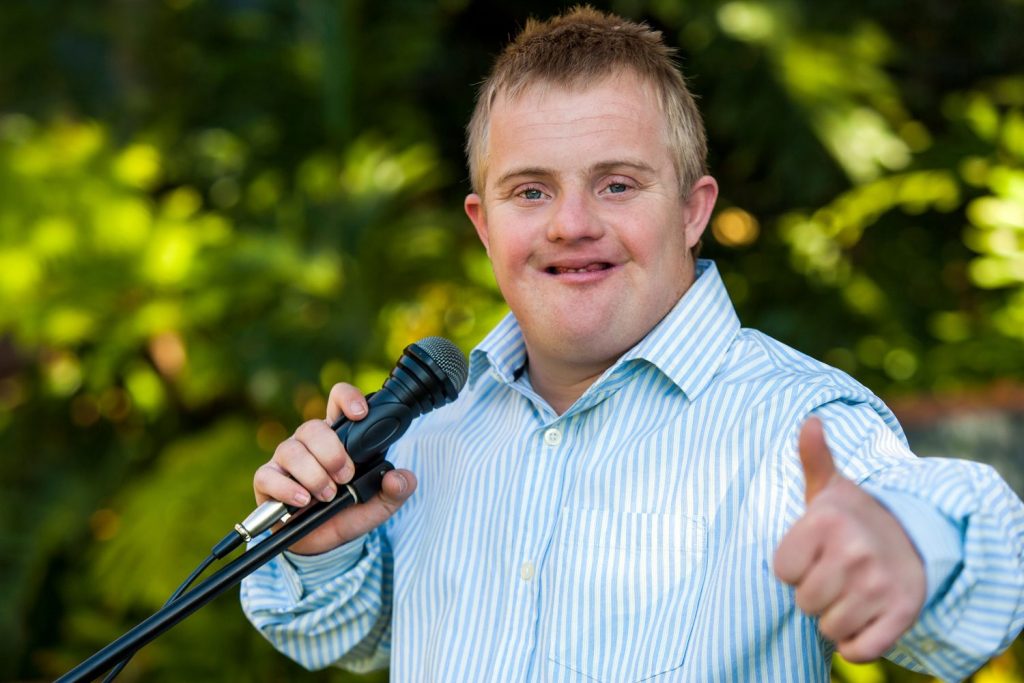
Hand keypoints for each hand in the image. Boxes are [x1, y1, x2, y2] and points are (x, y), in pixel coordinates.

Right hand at [252, 382, 416, 555]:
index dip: (348, 399)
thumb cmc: (349, 512)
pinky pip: (269, 476)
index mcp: (338, 437)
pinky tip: (303, 501)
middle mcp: (309, 442)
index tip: (360, 414)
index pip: (338, 401)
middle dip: (332, 453)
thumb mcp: (380, 504)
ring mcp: (286, 459)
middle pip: (313, 427)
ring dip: (314, 475)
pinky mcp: (267, 481)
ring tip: (328, 495)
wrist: (323, 544)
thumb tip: (401, 478)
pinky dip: (288, 489)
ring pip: (292, 450)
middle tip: (346, 477)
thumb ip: (396, 489)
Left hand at [773, 417, 925, 660]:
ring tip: (850, 590)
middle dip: (814, 592)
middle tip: (835, 572)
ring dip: (835, 616)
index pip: (782, 572)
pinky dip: (856, 643)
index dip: (794, 566)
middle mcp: (855, 552)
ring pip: (829, 627)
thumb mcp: (828, 489)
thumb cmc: (852, 519)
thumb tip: (810, 420)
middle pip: (804, 602)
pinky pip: (858, 650)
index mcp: (826, 521)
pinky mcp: (902, 614)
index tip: (814, 551)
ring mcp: (880, 585)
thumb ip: (813, 458)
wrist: (914, 542)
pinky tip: (864, 616)